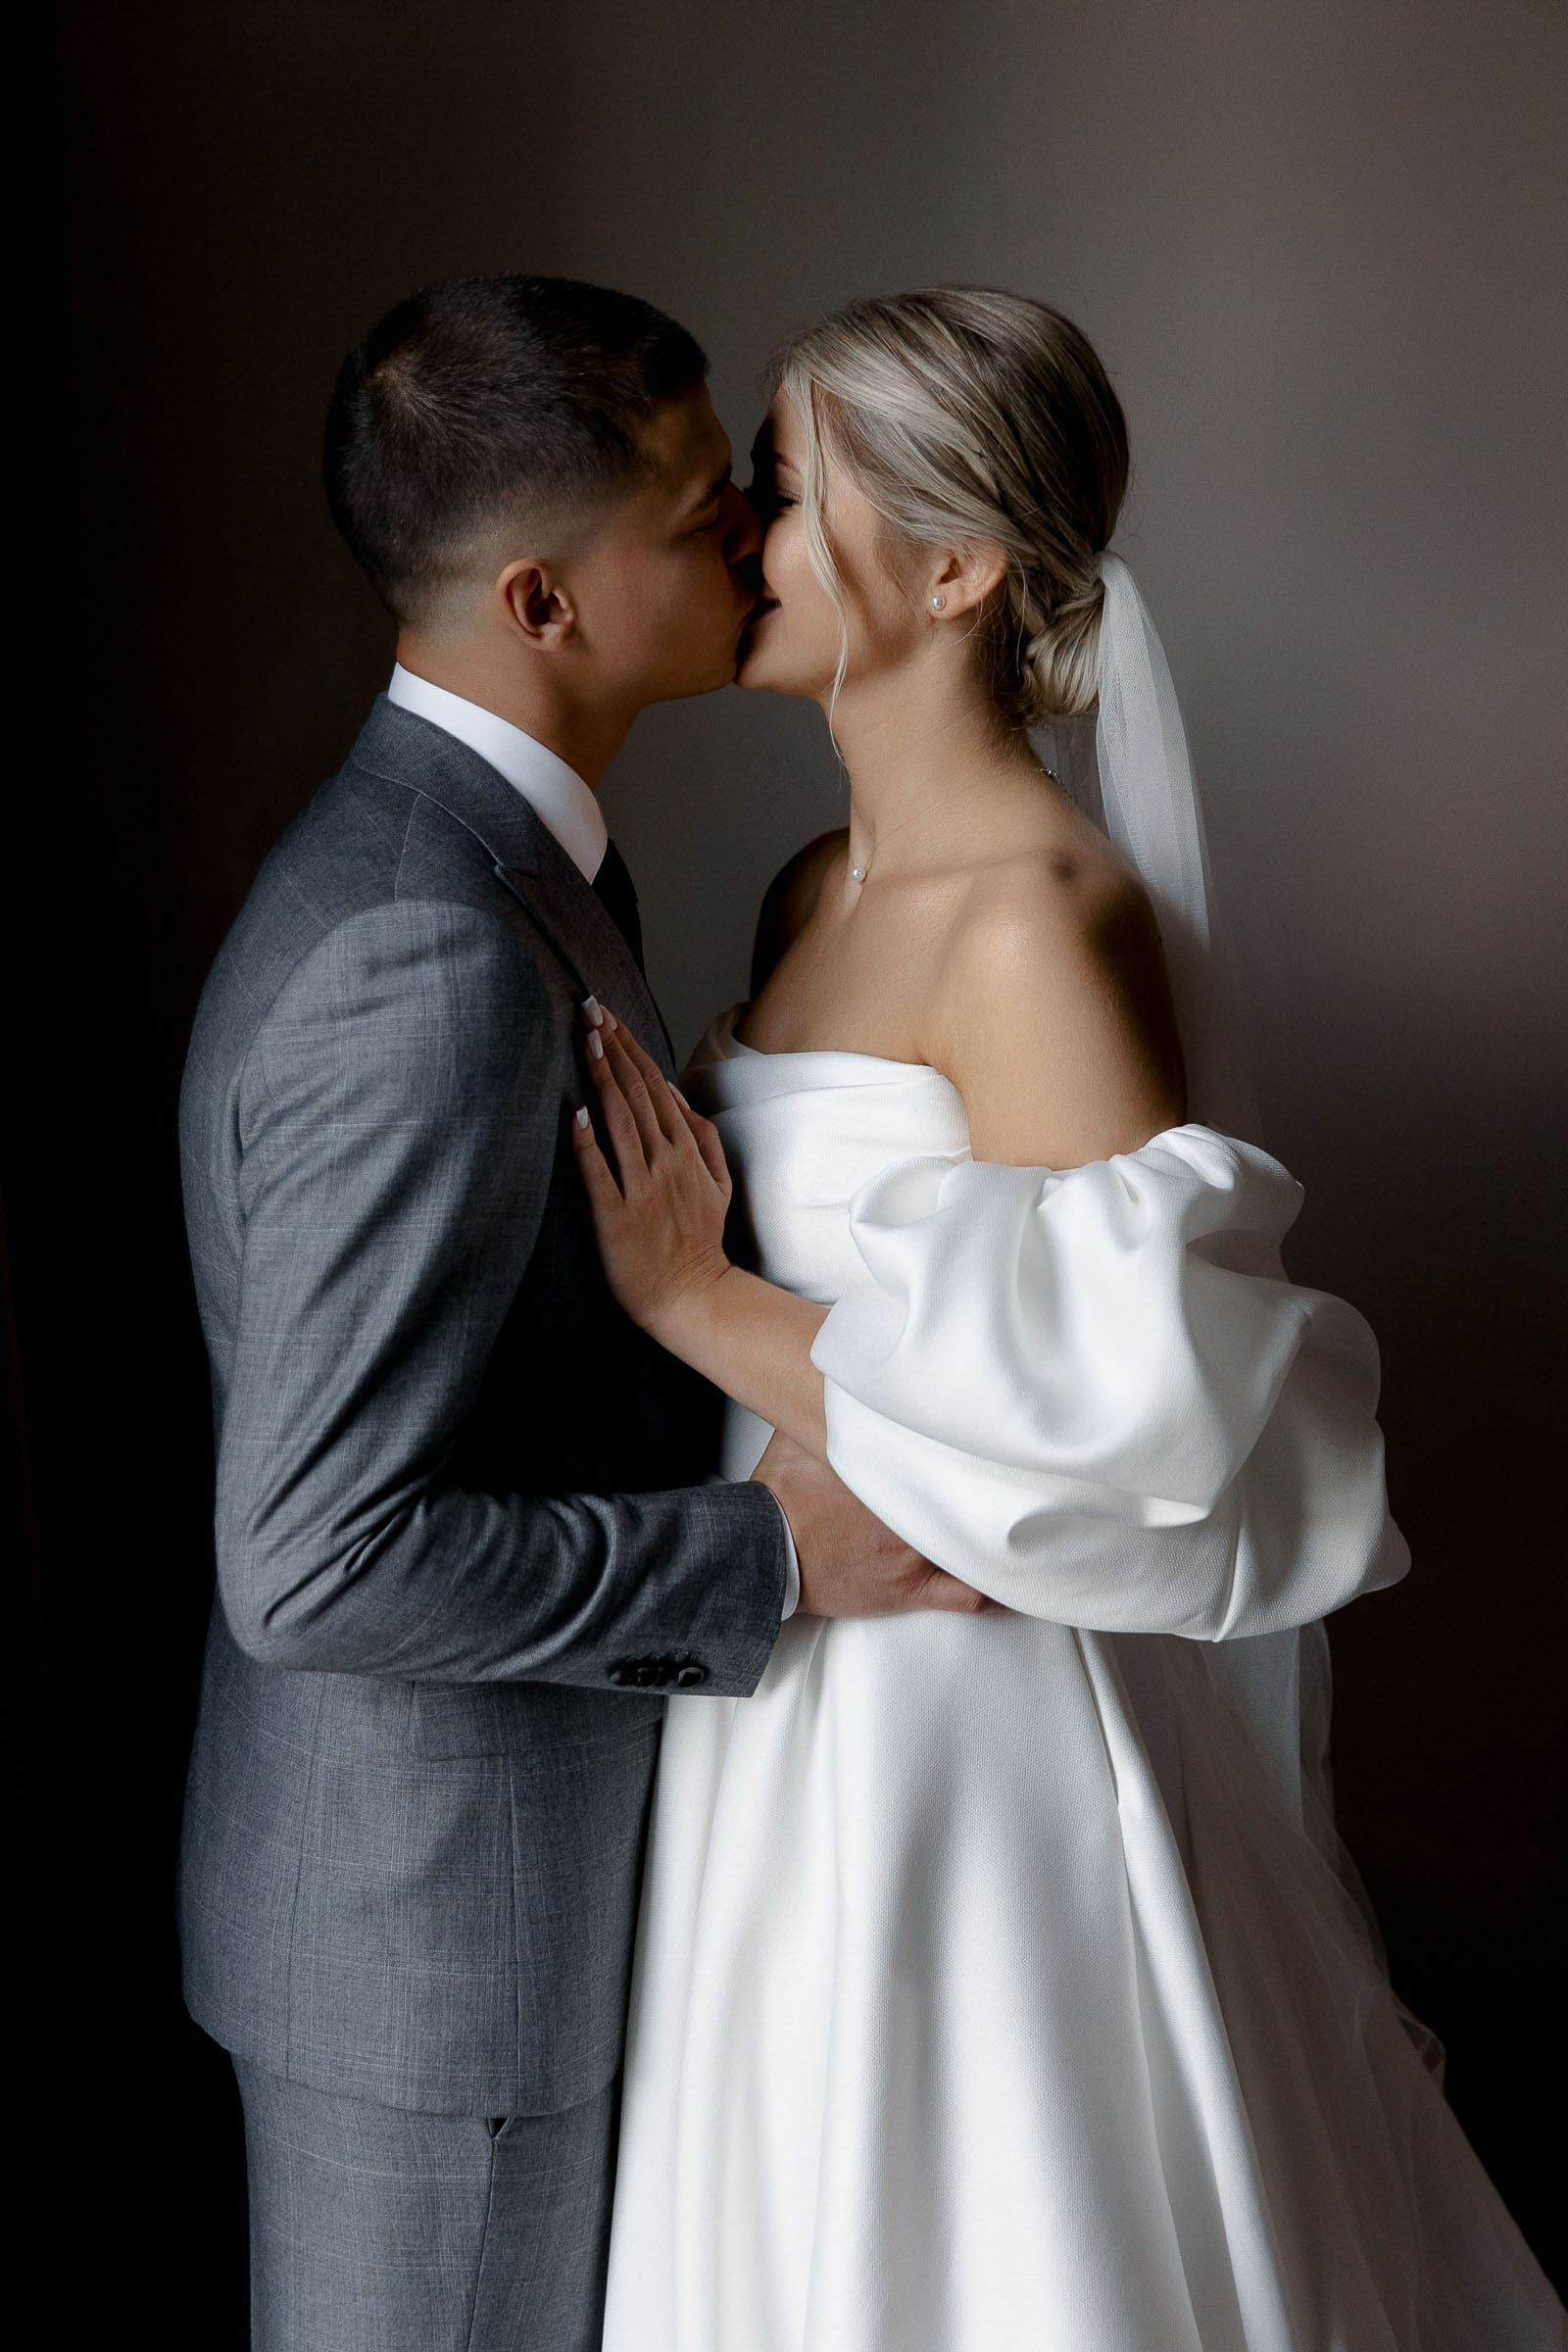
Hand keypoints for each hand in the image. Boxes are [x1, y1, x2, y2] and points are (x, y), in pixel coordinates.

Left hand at [570, 1002, 734, 1337]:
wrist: (692, 1296)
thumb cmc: (698, 1240)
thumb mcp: (719, 1183)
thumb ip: (703, 1137)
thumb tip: (678, 1095)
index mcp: (686, 1150)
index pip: (655, 1085)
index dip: (630, 1047)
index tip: (608, 1016)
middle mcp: (665, 1162)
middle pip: (637, 1093)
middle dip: (614, 1047)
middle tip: (589, 1009)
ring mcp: (642, 1188)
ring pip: (622, 1122)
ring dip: (604, 1079)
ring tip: (587, 1041)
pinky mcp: (617, 1217)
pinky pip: (600, 1175)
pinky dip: (588, 1144)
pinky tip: (575, 1114)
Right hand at [753, 1427, 1005, 1619]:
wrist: (761, 1551)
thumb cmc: (780, 1497)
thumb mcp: (802, 1432)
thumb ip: (834, 1407)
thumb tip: (842, 1376)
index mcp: (893, 1467)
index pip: (954, 1451)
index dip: (977, 1447)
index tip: (987, 1440)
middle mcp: (912, 1508)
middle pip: (975, 1493)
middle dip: (993, 1486)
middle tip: (1011, 1478)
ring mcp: (915, 1552)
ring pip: (979, 1543)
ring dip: (995, 1533)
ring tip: (1014, 1522)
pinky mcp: (910, 1589)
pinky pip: (967, 1595)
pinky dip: (989, 1587)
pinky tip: (1001, 1575)